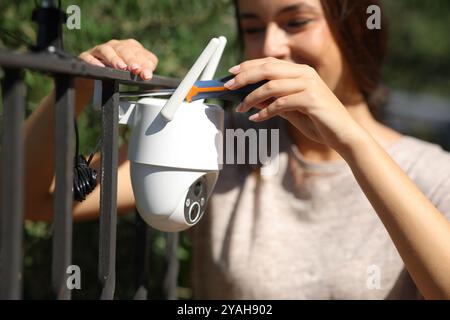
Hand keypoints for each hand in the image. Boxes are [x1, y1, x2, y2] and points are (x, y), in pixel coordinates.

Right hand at [79, 39, 157, 79]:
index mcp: (130, 47)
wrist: (95, 80)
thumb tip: (151, 79)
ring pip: (107, 50)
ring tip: (121, 67)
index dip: (144, 64)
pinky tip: (101, 67)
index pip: (140, 53)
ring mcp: (100, 50)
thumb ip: (144, 73)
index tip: (147, 75)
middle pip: (124, 49)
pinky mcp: (86, 56)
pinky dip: (95, 62)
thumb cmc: (118, 74)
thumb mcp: (134, 74)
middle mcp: (115, 46)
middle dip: (131, 59)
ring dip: (115, 58)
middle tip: (135, 69)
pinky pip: (89, 57)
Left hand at [225, 57, 365, 153]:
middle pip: (268, 68)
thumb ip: (273, 102)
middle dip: (244, 77)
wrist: (343, 135)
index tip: (231, 74)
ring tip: (240, 107)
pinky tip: (256, 119)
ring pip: (272, 85)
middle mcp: (305, 73)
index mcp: (301, 71)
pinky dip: (265, 111)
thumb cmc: (317, 122)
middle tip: (228, 86)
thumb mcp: (290, 110)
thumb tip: (250, 99)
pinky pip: (281, 103)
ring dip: (252, 97)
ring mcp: (310, 85)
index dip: (248, 66)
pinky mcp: (312, 99)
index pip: (269, 62)